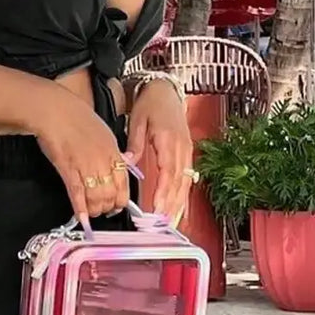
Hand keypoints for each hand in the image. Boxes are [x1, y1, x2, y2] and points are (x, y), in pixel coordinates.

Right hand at [33, 86, 130, 226]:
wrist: (55, 110)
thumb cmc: (76, 119)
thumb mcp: (104, 134)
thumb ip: (112, 153)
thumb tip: (119, 167)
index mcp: (113, 152)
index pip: (124, 185)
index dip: (120, 200)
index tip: (116, 206)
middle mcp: (102, 161)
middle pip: (111, 195)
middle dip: (107, 208)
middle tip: (101, 211)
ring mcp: (86, 166)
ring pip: (96, 198)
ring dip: (94, 210)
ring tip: (90, 213)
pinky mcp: (68, 169)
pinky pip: (77, 194)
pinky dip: (80, 208)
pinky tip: (80, 217)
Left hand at [128, 80, 194, 223]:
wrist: (166, 91)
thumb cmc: (151, 104)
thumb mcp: (137, 120)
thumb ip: (134, 144)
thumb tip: (127, 162)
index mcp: (168, 140)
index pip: (168, 171)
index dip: (164, 192)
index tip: (158, 207)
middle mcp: (181, 148)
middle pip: (178, 182)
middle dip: (171, 204)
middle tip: (163, 224)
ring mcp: (187, 151)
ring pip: (185, 183)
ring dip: (178, 204)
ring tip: (171, 223)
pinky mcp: (187, 154)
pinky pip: (187, 179)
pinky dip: (183, 196)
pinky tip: (179, 211)